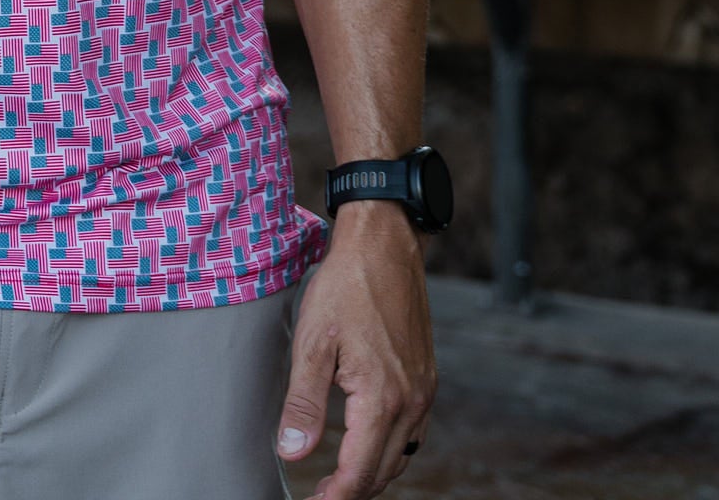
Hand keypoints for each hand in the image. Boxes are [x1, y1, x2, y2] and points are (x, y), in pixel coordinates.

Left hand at [275, 203, 435, 496]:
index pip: (359, 473)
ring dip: (372, 474)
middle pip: (384, 471)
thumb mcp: (312, 342)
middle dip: (352, 491)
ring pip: (402, 454)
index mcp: (382, 399)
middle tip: (319, 496)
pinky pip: (413, 431)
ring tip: (338, 480)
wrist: (385, 245)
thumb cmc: (346, 286)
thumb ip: (303, 403)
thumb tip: (292, 452)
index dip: (334, 497)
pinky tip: (367, 443)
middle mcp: (412, 401)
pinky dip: (390, 448)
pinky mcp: (426, 377)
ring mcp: (424, 390)